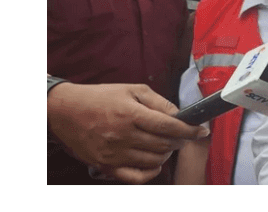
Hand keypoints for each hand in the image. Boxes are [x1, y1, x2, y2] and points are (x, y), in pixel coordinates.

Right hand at [48, 82, 208, 183]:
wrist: (65, 110)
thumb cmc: (100, 97)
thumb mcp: (132, 90)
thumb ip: (159, 102)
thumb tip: (179, 114)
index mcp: (130, 114)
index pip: (169, 126)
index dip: (190, 129)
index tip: (202, 130)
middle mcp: (122, 136)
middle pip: (164, 144)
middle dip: (181, 140)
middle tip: (185, 135)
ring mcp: (114, 154)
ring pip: (154, 160)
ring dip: (167, 153)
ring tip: (168, 143)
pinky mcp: (106, 166)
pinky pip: (136, 177)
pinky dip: (151, 172)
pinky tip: (155, 161)